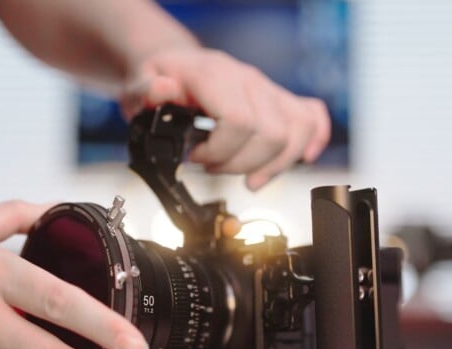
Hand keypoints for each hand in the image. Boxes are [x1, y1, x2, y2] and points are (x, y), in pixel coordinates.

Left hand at [121, 48, 331, 190]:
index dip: (220, 151)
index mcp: (214, 74)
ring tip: (249, 178)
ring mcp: (267, 89)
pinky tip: (302, 158)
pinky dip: (312, 141)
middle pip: (271, 133)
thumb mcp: (138, 85)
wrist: (176, 67)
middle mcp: (247, 79)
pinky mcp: (280, 99)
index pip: (239, 120)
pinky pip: (312, 116)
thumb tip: (163, 90)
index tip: (198, 158)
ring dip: (274, 165)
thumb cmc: (159, 81)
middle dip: (242, 164)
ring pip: (296, 131)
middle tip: (215, 167)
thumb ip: (147, 90)